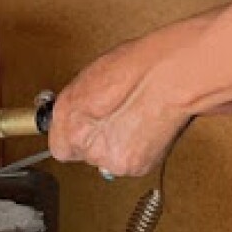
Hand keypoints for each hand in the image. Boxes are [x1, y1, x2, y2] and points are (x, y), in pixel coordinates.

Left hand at [49, 28, 196, 177]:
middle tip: (120, 119)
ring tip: (138, 121)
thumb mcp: (94, 78)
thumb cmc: (139, 66)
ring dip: (121, 147)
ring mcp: (107, 157)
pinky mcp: (133, 166)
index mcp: (66, 114)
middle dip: (101, 140)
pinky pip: (132, 164)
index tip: (89, 129)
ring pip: (110, 160)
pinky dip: (141, 152)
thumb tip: (83, 112)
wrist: (170, 76)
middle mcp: (82, 140)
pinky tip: (149, 129)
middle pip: (86, 154)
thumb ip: (82, 104)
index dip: (79, 135)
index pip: (60, 145)